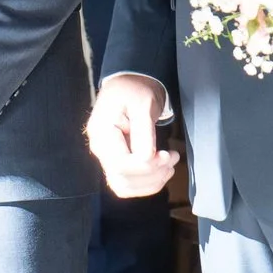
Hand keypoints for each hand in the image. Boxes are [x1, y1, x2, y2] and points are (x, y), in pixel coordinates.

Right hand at [86, 74, 179, 197]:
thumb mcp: (143, 104)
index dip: (147, 167)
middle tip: (173, 158)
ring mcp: (105, 158)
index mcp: (101, 133)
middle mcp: (99, 149)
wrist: (130, 85)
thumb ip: (144, 132)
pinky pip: (128, 184)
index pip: (121, 165)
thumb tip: (147, 159)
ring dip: (151, 182)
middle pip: (122, 180)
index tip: (168, 155)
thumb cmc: (135, 90)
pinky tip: (161, 171)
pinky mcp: (115, 163)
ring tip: (169, 165)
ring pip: (124, 187)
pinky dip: (147, 184)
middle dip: (152, 175)